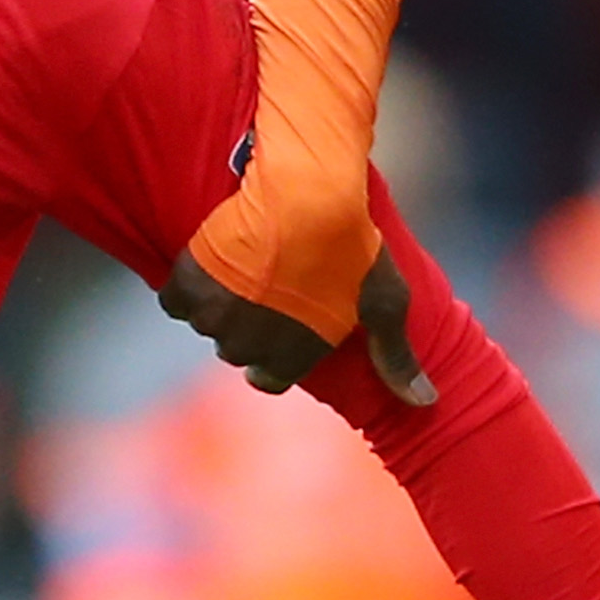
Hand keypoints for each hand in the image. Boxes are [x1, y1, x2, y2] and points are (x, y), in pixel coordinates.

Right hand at [156, 240, 435, 407]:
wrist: (307, 196)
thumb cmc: (353, 248)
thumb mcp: (384, 303)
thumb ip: (395, 357)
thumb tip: (425, 403)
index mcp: (292, 358)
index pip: (267, 378)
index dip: (272, 356)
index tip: (277, 329)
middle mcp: (249, 347)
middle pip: (236, 350)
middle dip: (247, 326)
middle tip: (263, 288)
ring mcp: (216, 318)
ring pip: (206, 324)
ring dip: (217, 303)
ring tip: (239, 271)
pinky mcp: (189, 284)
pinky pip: (175, 301)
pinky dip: (186, 288)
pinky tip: (206, 265)